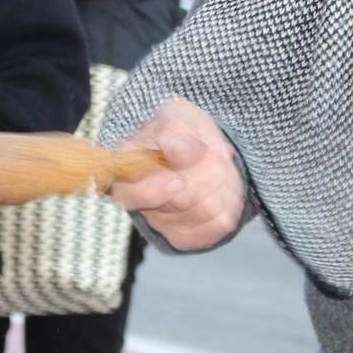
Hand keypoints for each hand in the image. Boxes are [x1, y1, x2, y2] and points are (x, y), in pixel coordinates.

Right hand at [109, 97, 245, 250]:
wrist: (202, 148)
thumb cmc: (181, 131)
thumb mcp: (177, 116)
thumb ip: (175, 132)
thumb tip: (179, 153)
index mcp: (124, 170)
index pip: (128, 193)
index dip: (153, 192)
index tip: (177, 180)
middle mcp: (136, 202)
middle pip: (179, 200)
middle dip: (205, 172)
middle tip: (208, 153)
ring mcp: (160, 223)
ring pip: (204, 210)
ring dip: (220, 183)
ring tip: (216, 167)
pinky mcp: (186, 236)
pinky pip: (217, 225)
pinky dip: (228, 201)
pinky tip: (219, 188)